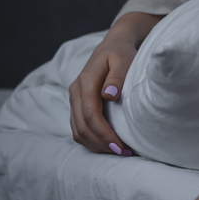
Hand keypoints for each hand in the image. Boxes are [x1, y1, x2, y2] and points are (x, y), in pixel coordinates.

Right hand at [69, 12, 162, 154]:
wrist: (112, 46)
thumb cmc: (121, 54)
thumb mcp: (124, 60)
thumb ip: (117, 77)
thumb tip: (109, 95)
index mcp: (85, 81)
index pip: (90, 114)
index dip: (103, 133)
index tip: (120, 146)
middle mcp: (76, 91)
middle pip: (81, 126)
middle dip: (101, 143)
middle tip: (123, 153)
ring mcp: (74, 99)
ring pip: (78, 131)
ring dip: (95, 144)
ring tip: (117, 151)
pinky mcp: (77, 105)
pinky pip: (79, 128)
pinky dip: (91, 140)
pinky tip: (108, 144)